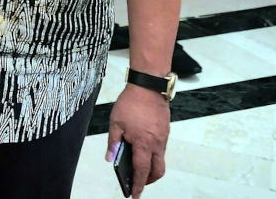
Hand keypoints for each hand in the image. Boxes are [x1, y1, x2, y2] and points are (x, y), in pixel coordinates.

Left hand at [107, 84, 170, 198]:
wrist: (148, 88)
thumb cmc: (130, 104)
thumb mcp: (115, 123)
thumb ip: (113, 142)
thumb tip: (110, 158)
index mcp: (143, 144)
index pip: (142, 171)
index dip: (138, 185)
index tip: (135, 195)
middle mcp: (156, 144)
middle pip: (157, 171)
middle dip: (148, 180)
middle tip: (138, 183)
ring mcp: (163, 138)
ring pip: (160, 160)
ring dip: (152, 167)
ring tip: (139, 166)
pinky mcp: (165, 131)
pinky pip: (161, 149)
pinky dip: (153, 154)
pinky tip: (143, 149)